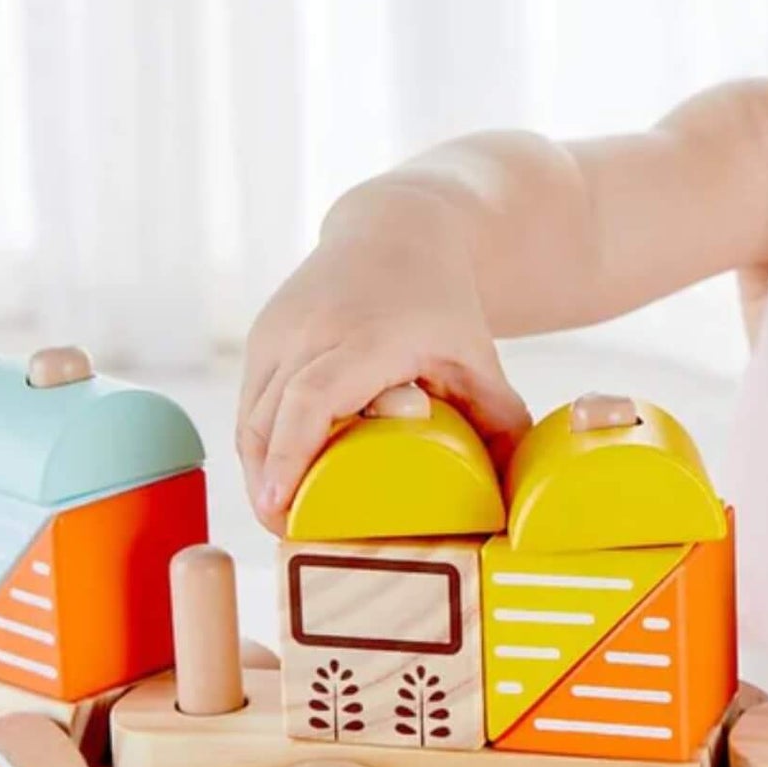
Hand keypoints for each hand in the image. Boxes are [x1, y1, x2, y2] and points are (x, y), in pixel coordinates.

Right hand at [236, 184, 532, 535]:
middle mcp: (311, 331)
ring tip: (283, 516)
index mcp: (365, 337)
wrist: (396, 230)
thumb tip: (518, 495)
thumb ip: (499, 420)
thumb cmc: (442, 302)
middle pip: (268, 419)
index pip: (311, 400)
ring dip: (259, 470)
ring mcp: (278, 331)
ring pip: (250, 416)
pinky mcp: (262, 336)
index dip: (291, 458)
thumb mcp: (476, 357)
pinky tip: (277, 478)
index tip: (280, 509)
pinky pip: (249, 402)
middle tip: (289, 536)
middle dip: (269, 483)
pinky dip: (259, 444)